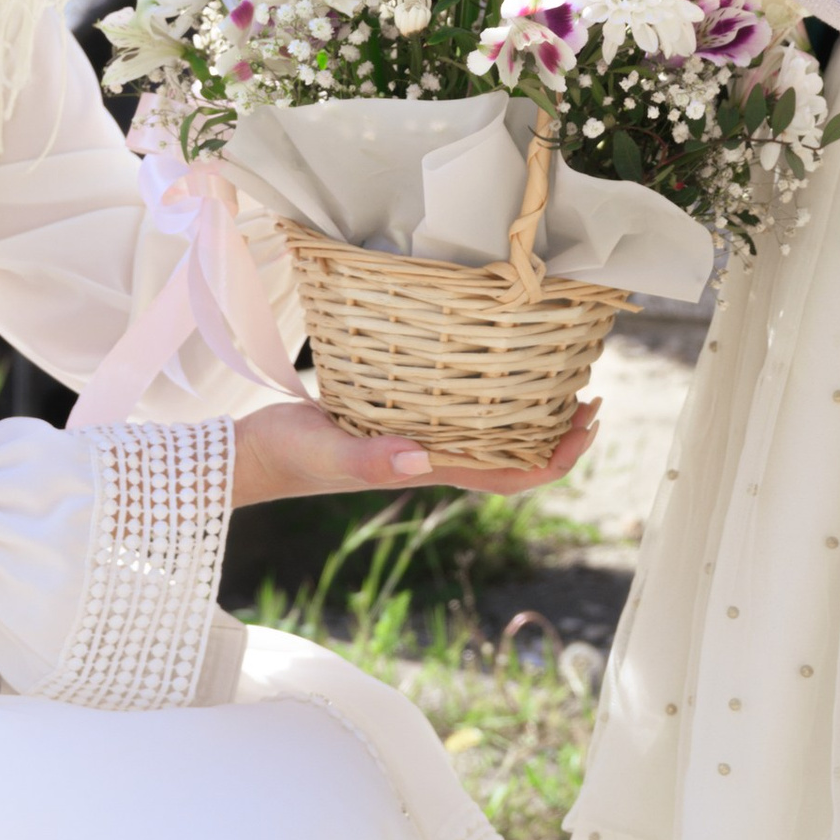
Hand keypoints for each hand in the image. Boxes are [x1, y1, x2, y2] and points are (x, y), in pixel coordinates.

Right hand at [230, 397, 598, 508]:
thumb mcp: (327, 449)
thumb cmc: (288, 453)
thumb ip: (371, 459)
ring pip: (490, 433)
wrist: (252, 453)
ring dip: (528, 411)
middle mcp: (432, 458)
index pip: (512, 474)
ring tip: (554, 372)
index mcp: (428, 469)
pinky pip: (457, 413)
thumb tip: (422, 462)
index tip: (587, 421)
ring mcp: (416, 441)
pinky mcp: (396, 421)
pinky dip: (486, 394)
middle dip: (557, 429)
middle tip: (587, 387)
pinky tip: (486, 365)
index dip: (558, 457)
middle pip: (514, 453)